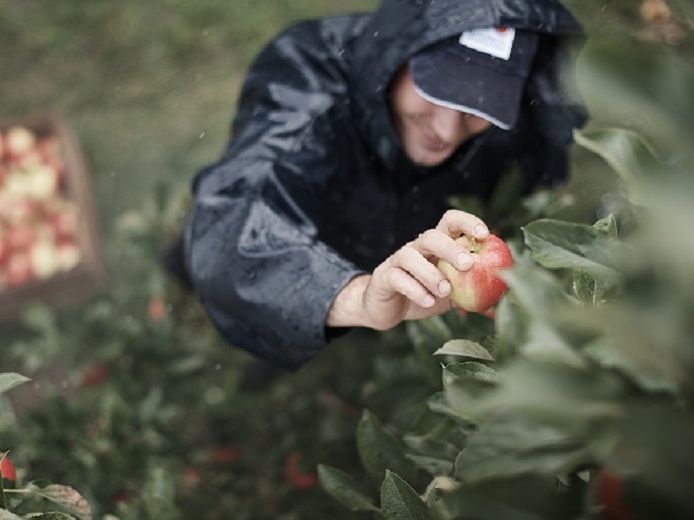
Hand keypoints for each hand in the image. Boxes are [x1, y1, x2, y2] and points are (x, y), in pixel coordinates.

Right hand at [327, 210, 489, 329]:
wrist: (387, 311)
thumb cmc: (423, 296)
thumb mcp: (452, 296)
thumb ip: (474, 297)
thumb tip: (503, 306)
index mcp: (435, 246)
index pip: (450, 222)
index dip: (467, 222)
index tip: (484, 234)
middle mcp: (416, 248)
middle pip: (431, 235)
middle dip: (450, 247)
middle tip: (468, 265)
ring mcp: (397, 261)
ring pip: (410, 255)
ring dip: (430, 272)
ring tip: (445, 291)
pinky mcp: (384, 278)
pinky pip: (397, 278)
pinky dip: (414, 289)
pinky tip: (428, 302)